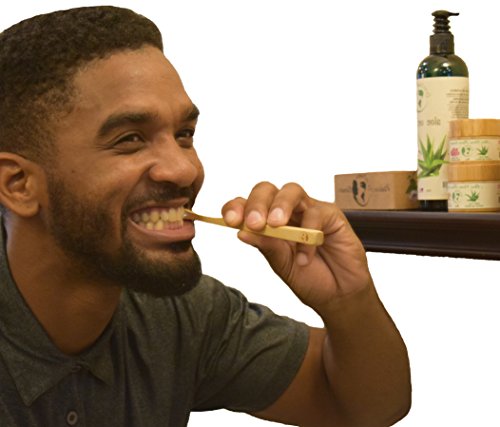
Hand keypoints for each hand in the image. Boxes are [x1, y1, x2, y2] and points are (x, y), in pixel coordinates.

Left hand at [221, 182, 372, 314]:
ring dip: (280, 205)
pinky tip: (304, 258)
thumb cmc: (309, 278)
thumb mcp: (282, 265)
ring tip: (275, 225)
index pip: (246, 204)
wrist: (338, 295)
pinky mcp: (331, 215)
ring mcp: (308, 210)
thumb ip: (266, 247)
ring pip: (291, 191)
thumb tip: (241, 232)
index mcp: (267, 222)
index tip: (230, 220)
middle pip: (267, 190)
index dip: (236, 207)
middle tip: (254, 223)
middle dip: (257, 203)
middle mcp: (287, 211)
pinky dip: (308, 235)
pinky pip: (316, 214)